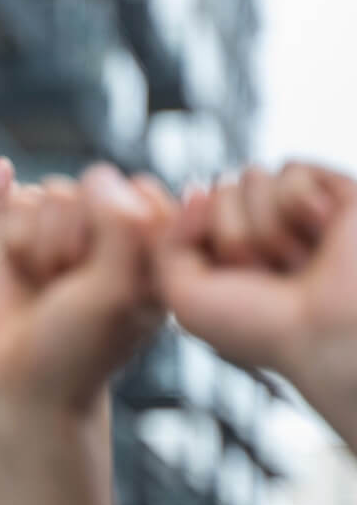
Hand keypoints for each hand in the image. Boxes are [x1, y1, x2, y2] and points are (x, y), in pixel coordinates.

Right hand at [0, 160, 173, 408]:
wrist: (17, 386)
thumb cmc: (76, 350)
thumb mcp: (115, 289)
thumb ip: (120, 222)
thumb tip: (95, 173)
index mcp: (154, 248)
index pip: (134, 191)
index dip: (111, 232)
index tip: (107, 283)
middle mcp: (112, 237)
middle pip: (80, 191)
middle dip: (64, 242)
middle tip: (67, 292)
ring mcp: (66, 236)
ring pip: (42, 198)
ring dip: (33, 246)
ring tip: (42, 287)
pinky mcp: (24, 240)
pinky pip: (7, 208)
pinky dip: (4, 240)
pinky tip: (18, 273)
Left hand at [157, 162, 356, 449]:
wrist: (330, 334)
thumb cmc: (259, 325)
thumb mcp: (183, 293)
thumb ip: (166, 239)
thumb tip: (199, 188)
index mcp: (226, 250)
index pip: (192, 208)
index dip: (202, 241)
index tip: (230, 284)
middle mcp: (262, 226)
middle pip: (220, 189)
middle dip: (234, 235)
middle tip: (269, 275)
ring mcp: (299, 208)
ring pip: (252, 177)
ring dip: (267, 227)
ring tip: (299, 261)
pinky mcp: (337, 191)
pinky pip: (291, 170)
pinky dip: (299, 206)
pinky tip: (323, 234)